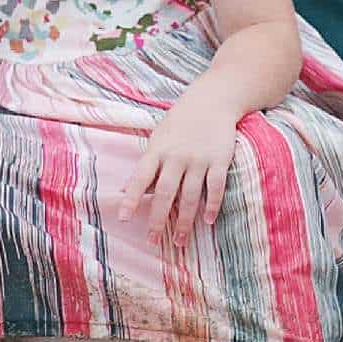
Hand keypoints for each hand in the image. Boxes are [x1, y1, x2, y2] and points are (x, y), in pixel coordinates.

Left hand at [130, 102, 242, 256]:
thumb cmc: (179, 124)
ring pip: (190, 196)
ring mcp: (199, 159)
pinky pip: (215, 187)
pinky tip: (207, 221)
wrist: (211, 101)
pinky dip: (212, 205)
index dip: (131, 199)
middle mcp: (176, 157)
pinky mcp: (219, 160)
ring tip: (179, 240)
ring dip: (185, 221)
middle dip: (158, 219)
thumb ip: (146, 166)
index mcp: (157, 151)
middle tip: (152, 241)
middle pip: (166, 193)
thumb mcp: (157, 140)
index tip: (123, 218)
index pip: (141, 178)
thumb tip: (126, 190)